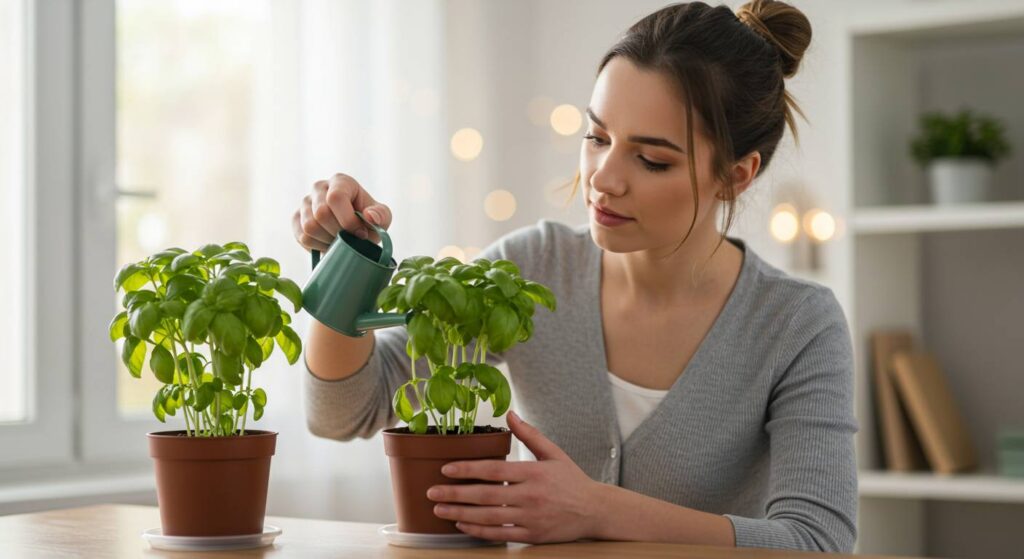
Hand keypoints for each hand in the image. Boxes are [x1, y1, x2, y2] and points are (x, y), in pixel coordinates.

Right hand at [292, 173, 392, 250]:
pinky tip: (328, 243)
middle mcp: (319, 187)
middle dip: (338, 233)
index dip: (348, 220)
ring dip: (327, 241)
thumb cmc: (368, 221)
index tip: (360, 233)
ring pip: (309, 227)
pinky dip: (317, 246)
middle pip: (321, 214)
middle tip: (350, 239)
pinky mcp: (296, 218)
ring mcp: (305, 202)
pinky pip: (302, 237)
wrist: (354, 231)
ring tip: (340, 241)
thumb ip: (380, 216)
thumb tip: (369, 216)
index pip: (335, 198)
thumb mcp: (382, 217)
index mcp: (340, 182)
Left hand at [426, 411, 603, 543]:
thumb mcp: (554, 453)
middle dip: (455, 494)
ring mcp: (530, 518)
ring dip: (461, 514)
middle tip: (432, 493)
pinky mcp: (531, 535)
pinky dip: (479, 531)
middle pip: (485, 495)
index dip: (468, 470)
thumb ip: (530, 434)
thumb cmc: (572, 480)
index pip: (494, 470)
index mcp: (533, 473)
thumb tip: (510, 414)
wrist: (595, 510)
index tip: (446, 469)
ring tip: (440, 510)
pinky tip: (463, 525)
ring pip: (489, 517)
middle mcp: (530, 496)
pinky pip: (500, 534)